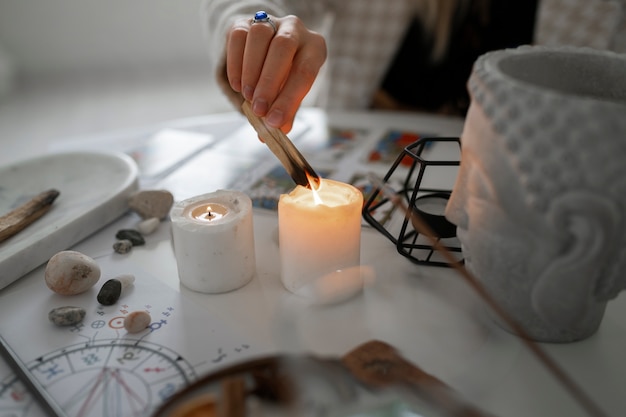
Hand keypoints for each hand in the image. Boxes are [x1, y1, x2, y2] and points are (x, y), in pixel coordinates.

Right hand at [226, 14, 326, 132]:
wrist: (265, 50)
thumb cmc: (284, 75)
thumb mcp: (291, 92)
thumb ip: (285, 110)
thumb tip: (275, 133)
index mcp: (314, 48)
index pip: (305, 71)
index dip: (289, 99)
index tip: (275, 122)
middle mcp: (295, 29)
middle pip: (283, 48)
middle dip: (269, 82)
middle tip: (259, 110)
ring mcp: (270, 22)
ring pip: (260, 37)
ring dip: (252, 70)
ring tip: (248, 96)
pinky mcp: (245, 22)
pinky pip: (239, 37)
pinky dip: (236, 64)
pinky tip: (237, 85)